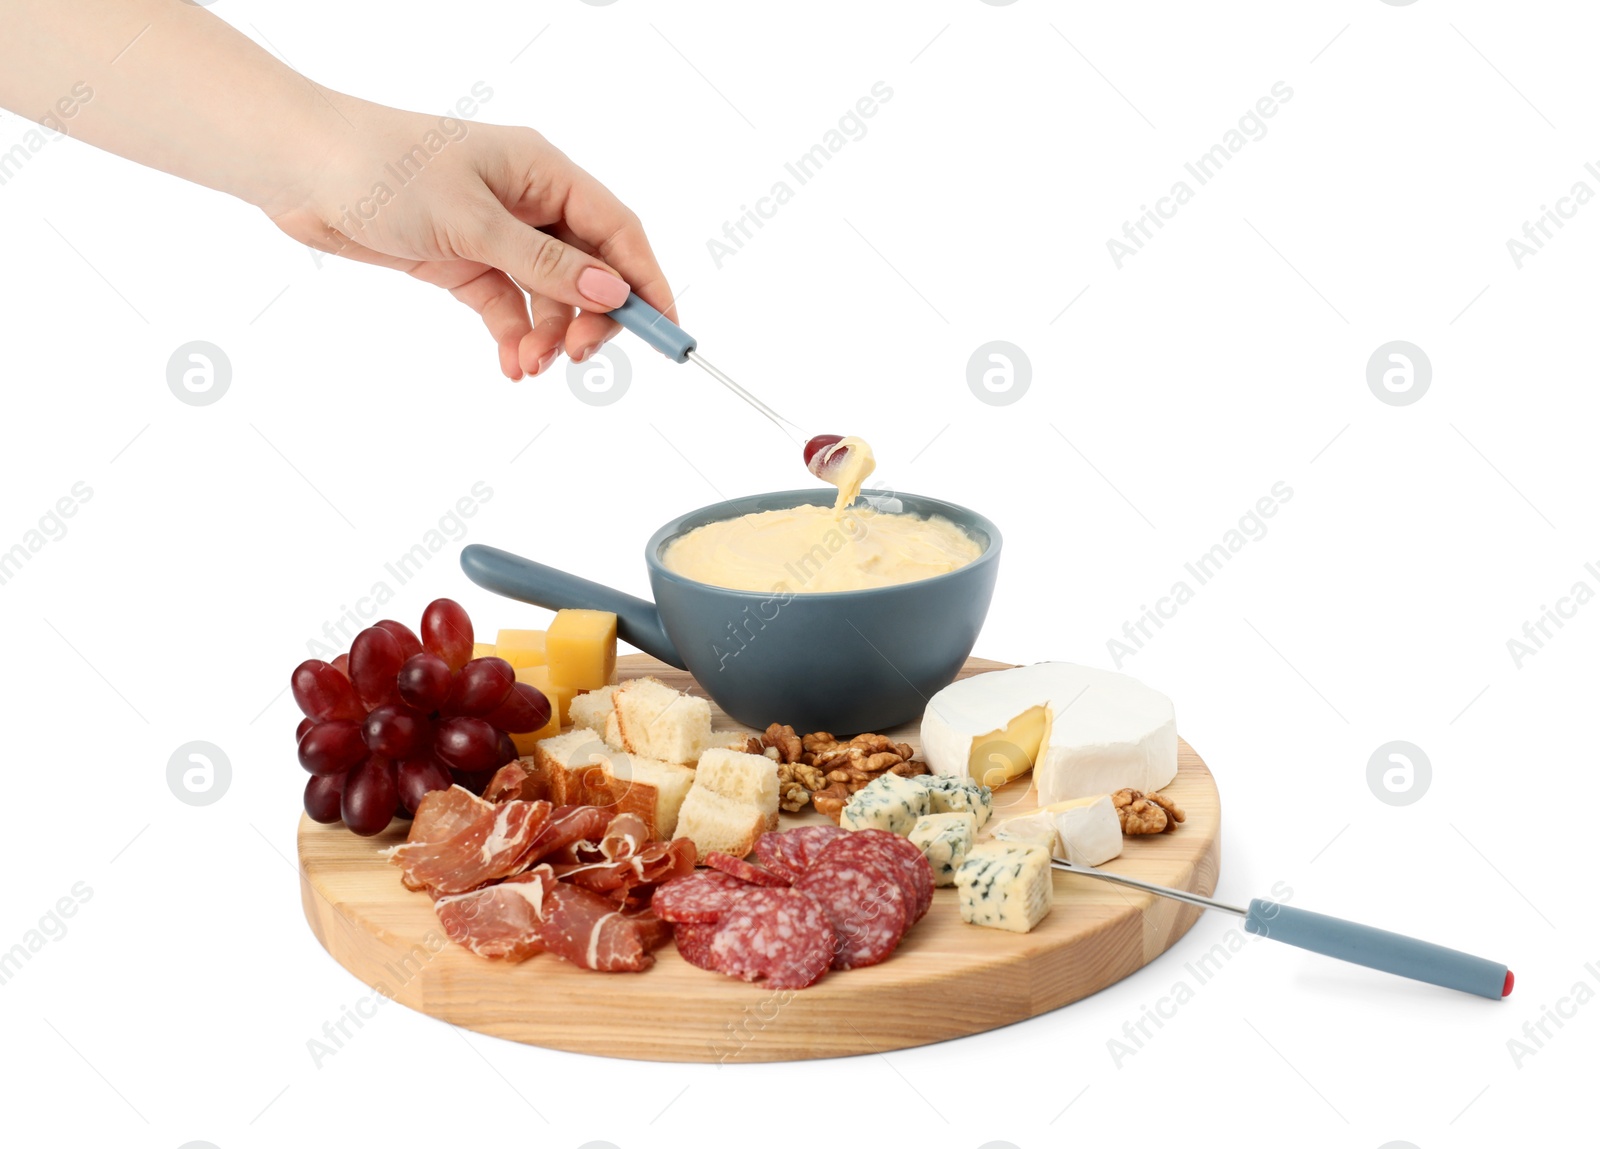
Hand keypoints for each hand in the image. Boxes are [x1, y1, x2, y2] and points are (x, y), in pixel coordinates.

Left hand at [265, 91, 675, 379]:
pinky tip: (511, 364)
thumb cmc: (383, 170)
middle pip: (589, 269)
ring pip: (549, 296)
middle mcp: (528, 201)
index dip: (647, 281)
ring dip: (548, 335)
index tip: (666, 330)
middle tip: (579, 357)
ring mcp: (497, 234)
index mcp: (544, 171)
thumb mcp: (472, 223)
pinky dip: (513, 337)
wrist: (301, 170)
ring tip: (530, 365)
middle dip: (593, 318)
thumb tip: (612, 293)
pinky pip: (508, 307)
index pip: (617, 230)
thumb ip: (545, 265)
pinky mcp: (464, 262)